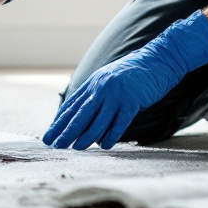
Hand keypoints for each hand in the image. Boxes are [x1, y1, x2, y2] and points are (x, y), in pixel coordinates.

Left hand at [43, 11, 207, 149]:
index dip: (60, 122)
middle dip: (66, 131)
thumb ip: (97, 96)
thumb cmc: (134, 73)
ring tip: (76, 148)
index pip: (72, 106)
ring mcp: (117, 94)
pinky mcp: (133, 100)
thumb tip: (88, 122)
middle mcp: (102, 88)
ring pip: (98, 120)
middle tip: (54, 144)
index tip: (49, 135)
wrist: (158, 59)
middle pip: (80, 114)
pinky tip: (105, 145)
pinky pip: (120, 121)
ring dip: (86, 136)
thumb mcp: (110, 79)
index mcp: (94, 83)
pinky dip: (112, 135)